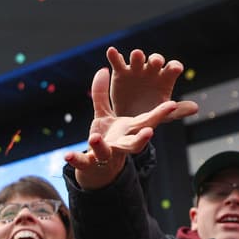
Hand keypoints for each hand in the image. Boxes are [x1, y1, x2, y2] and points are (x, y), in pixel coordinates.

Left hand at [65, 66, 188, 189]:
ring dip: (102, 146)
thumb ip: (102, 95)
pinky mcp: (90, 163)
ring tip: (94, 138)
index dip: (160, 114)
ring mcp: (105, 155)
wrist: (96, 168)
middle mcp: (120, 145)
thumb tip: (102, 70)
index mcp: (128, 132)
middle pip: (134, 144)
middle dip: (142, 139)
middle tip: (149, 133)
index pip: (147, 122)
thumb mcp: (104, 115)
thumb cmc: (106, 138)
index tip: (171, 103)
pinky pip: (82, 161)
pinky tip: (67, 155)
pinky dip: (76, 159)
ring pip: (107, 153)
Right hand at [107, 47, 197, 120]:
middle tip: (155, 62)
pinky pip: (118, 62)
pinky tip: (111, 51)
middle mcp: (152, 70)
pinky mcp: (121, 72)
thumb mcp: (164, 115)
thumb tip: (195, 108)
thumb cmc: (150, 114)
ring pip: (138, 58)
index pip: (173, 67)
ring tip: (136, 55)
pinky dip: (114, 55)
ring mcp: (136, 70)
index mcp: (165, 78)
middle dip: (156, 59)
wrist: (128, 119)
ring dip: (138, 55)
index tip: (174, 69)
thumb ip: (178, 110)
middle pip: (156, 60)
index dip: (174, 67)